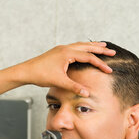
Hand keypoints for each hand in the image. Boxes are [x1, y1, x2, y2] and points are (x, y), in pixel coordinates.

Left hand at [0, 42, 115, 96]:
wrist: (26, 71)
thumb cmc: (40, 75)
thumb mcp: (59, 82)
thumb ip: (74, 87)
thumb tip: (87, 93)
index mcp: (67, 53)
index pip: (88, 57)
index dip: (100, 64)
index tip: (109, 70)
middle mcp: (65, 48)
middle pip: (87, 46)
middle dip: (100, 49)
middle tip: (112, 51)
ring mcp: (61, 49)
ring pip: (80, 45)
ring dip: (92, 46)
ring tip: (102, 46)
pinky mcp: (57, 52)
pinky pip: (74, 47)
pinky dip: (83, 48)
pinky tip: (84, 51)